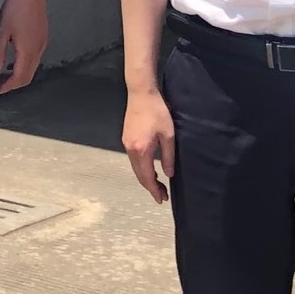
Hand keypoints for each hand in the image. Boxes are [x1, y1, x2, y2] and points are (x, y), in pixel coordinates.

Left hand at [0, 0, 49, 93]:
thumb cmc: (15, 9)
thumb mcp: (3, 31)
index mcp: (27, 51)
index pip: (19, 77)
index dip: (8, 86)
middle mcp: (38, 51)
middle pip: (28, 76)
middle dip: (14, 83)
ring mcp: (42, 44)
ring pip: (32, 68)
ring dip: (19, 74)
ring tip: (4, 73)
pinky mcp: (42, 38)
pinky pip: (34, 59)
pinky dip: (24, 65)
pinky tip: (14, 60)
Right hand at [122, 88, 177, 204]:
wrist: (141, 93)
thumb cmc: (157, 112)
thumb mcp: (168, 135)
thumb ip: (168, 156)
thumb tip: (168, 174)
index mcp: (141, 150)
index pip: (147, 177)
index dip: (154, 190)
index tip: (161, 200)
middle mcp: (131, 149)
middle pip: (139, 175)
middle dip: (150, 187)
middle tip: (162, 196)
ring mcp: (126, 144)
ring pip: (135, 167)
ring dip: (146, 178)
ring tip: (158, 185)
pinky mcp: (126, 138)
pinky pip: (134, 160)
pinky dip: (142, 168)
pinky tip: (150, 169)